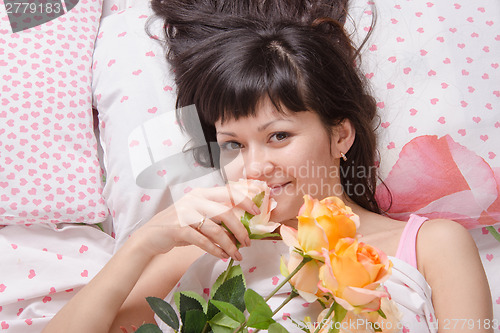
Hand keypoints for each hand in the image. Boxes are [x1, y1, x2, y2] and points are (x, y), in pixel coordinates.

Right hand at [131, 183, 262, 260]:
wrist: (151, 236)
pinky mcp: (179, 228)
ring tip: (237, 255)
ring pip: (216, 230)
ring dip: (229, 245)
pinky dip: (215, 250)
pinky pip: (203, 241)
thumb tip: (241, 226)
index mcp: (202, 193)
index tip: (257, 212)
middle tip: (247, 243)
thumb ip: (215, 215)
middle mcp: (194, 200)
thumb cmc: (179, 225)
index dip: (245, 200)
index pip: (228, 192)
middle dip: (240, 230)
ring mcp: (185, 213)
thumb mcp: (197, 214)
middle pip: (226, 212)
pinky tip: (222, 256)